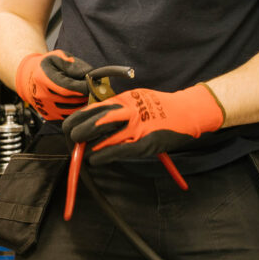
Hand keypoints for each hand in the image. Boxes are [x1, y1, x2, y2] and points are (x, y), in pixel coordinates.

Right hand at [15, 49, 93, 120]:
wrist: (29, 79)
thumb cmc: (47, 66)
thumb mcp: (57, 56)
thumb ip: (72, 63)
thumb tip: (86, 73)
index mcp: (42, 78)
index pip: (67, 87)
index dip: (82, 87)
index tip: (91, 84)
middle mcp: (41, 95)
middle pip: (70, 100)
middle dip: (85, 95)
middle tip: (91, 89)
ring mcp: (44, 108)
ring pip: (71, 111)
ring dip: (82, 104)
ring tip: (85, 95)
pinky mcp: (48, 116)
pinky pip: (67, 116)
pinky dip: (76, 111)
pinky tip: (78, 102)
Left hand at [63, 84, 224, 162]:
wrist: (188, 112)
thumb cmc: (161, 108)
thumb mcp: (137, 100)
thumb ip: (118, 107)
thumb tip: (96, 117)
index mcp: (124, 100)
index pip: (91, 110)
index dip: (77, 121)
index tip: (70, 129)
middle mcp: (127, 110)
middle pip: (92, 121)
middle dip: (77, 133)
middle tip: (72, 141)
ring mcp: (135, 126)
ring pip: (101, 136)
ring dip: (86, 146)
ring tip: (79, 152)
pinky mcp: (144, 142)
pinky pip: (117, 150)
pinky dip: (102, 156)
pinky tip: (95, 159)